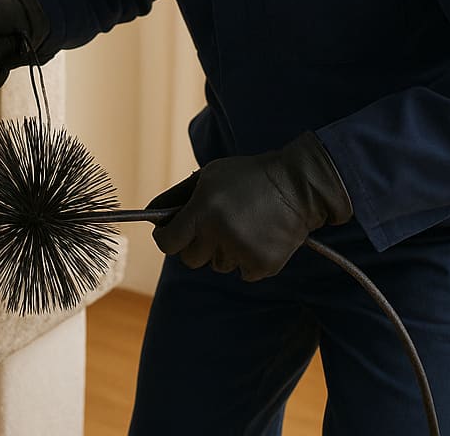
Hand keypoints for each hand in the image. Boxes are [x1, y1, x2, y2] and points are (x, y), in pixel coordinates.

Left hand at [146, 132, 352, 280]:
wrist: (297, 186)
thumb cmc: (248, 177)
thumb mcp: (209, 176)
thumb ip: (178, 197)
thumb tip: (151, 215)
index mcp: (203, 209)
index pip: (168, 242)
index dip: (166, 238)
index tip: (170, 233)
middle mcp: (219, 232)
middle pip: (190, 259)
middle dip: (196, 245)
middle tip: (212, 227)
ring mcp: (241, 251)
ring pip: (217, 265)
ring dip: (223, 251)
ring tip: (243, 226)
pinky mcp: (262, 265)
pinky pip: (242, 273)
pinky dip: (247, 260)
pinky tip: (259, 236)